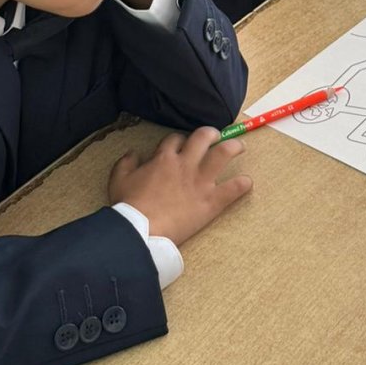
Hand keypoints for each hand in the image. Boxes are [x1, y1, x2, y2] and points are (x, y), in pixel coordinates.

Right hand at [108, 128, 251, 245]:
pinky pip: (232, 189)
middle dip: (211, 133)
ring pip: (223, 153)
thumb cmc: (128, 207)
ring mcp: (200, 181)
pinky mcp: (211, 201)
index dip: (179, 140)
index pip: (176, 139)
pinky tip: (246, 183)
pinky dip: (242, 185)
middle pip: (203, 137)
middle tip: (215, 136)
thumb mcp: (118, 180)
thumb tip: (133, 153)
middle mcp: (185, 164)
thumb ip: (126, 163)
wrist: (140, 231)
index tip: (181, 145)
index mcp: (163, 158)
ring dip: (234, 147)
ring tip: (239, 147)